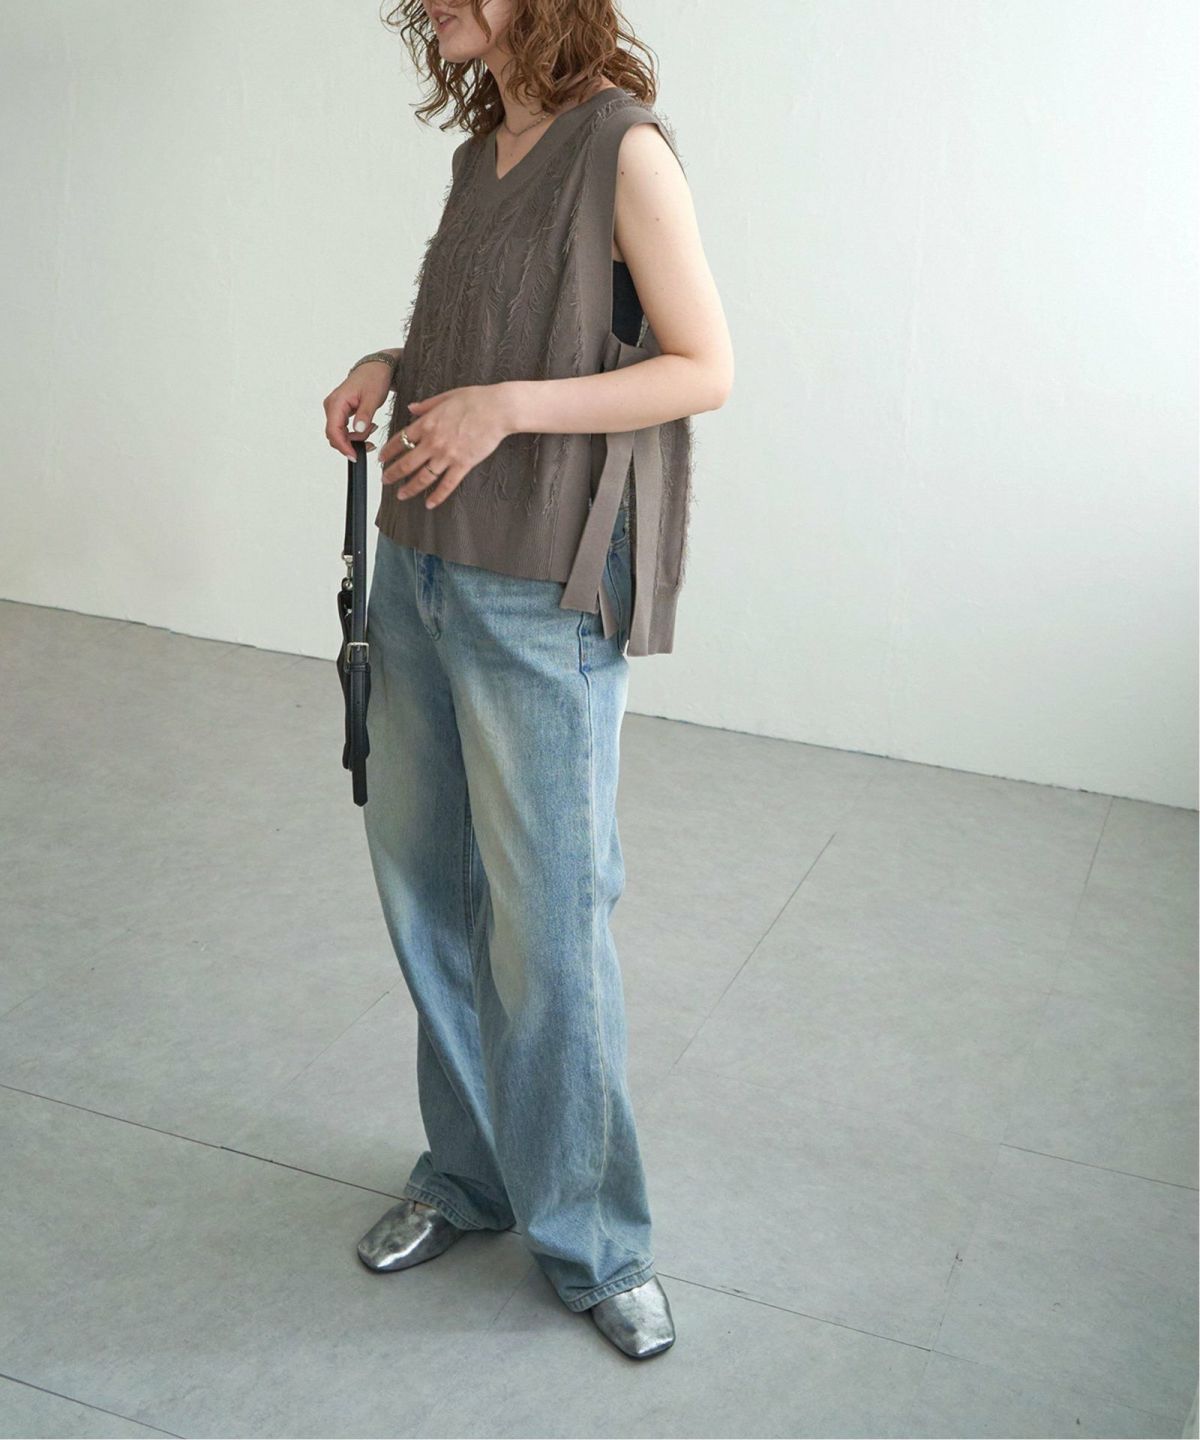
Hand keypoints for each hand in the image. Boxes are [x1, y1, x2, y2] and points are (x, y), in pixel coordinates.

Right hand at [323, 359, 394, 459]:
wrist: (375, 368)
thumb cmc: (374, 378)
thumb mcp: (373, 397)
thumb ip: (364, 414)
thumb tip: (358, 429)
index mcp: (337, 402)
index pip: (333, 431)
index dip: (343, 446)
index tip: (355, 456)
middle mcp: (332, 406)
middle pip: (335, 435)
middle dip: (352, 442)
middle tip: (370, 441)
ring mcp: (335, 409)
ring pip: (340, 434)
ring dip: (356, 437)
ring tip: (372, 427)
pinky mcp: (340, 412)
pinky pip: (344, 429)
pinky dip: (356, 433)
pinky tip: (368, 426)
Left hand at [380, 383, 514, 508]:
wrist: (497, 409)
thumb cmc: (475, 400)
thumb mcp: (446, 396)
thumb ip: (426, 406)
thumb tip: (411, 408)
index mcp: (427, 424)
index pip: (400, 440)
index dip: (388, 451)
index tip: (382, 458)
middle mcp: (433, 442)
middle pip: (406, 463)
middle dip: (392, 473)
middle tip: (385, 480)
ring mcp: (447, 455)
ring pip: (423, 477)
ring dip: (409, 488)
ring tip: (401, 495)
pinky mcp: (463, 465)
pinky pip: (447, 485)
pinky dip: (437, 496)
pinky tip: (429, 503)